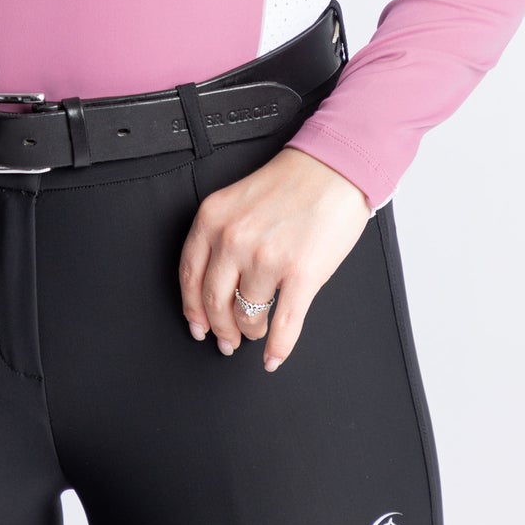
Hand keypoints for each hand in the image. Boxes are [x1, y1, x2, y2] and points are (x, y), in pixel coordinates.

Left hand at [178, 145, 370, 369]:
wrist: (334, 166)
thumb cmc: (291, 181)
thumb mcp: (237, 200)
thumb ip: (220, 235)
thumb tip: (213, 285)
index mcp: (213, 218)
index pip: (190, 276)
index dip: (193, 308)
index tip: (198, 325)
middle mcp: (234, 239)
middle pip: (213, 302)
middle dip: (220, 328)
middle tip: (226, 340)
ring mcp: (267, 258)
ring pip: (247, 315)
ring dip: (250, 331)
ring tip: (255, 332)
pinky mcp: (301, 274)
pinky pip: (284, 326)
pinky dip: (277, 348)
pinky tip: (273, 357)